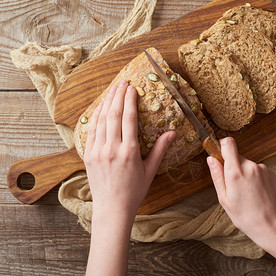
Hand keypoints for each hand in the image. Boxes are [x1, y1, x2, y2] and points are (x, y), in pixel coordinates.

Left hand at [84, 79, 175, 216]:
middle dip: (118, 96)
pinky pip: (91, 131)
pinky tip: (100, 108)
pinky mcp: (88, 155)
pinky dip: (95, 117)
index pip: (129, 118)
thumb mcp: (150, 170)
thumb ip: (160, 149)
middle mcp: (112, 149)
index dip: (130, 100)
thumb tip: (173, 133)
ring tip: (112, 90)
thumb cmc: (134, 191)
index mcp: (130, 151)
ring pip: (101, 120)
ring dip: (106, 102)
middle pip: (114, 115)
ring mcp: (98, 151)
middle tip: (123, 82)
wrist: (112, 208)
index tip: (132, 88)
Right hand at [206, 137, 275, 246]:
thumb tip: (211, 159)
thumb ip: (217, 175)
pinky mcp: (270, 172)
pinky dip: (253, 177)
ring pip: (247, 164)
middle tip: (232, 186)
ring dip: (243, 173)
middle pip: (236, 156)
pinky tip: (255, 192)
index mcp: (236, 172)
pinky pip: (257, 170)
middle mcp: (250, 166)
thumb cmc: (245, 216)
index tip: (218, 153)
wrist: (271, 224)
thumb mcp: (224, 199)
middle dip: (232, 166)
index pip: (228, 144)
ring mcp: (262, 168)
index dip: (221, 145)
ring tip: (246, 193)